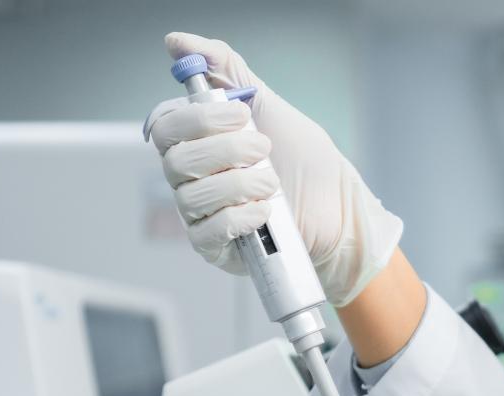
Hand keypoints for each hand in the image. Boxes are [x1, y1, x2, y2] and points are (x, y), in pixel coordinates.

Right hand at [145, 31, 402, 305]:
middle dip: (225, 151)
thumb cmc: (303, 160)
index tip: (241, 115)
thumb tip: (177, 42)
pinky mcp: (214, 246)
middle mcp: (190, 177)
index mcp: (196, 141)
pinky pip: (207, 232)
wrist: (337, 208)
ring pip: (191, 196)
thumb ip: (225, 69)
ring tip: (271, 183)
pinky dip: (239, 217)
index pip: (165, 126)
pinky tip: (265, 212)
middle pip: (175, 160)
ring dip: (239, 185)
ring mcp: (199, 214)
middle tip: (264, 148)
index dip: (198, 119)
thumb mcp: (268, 104)